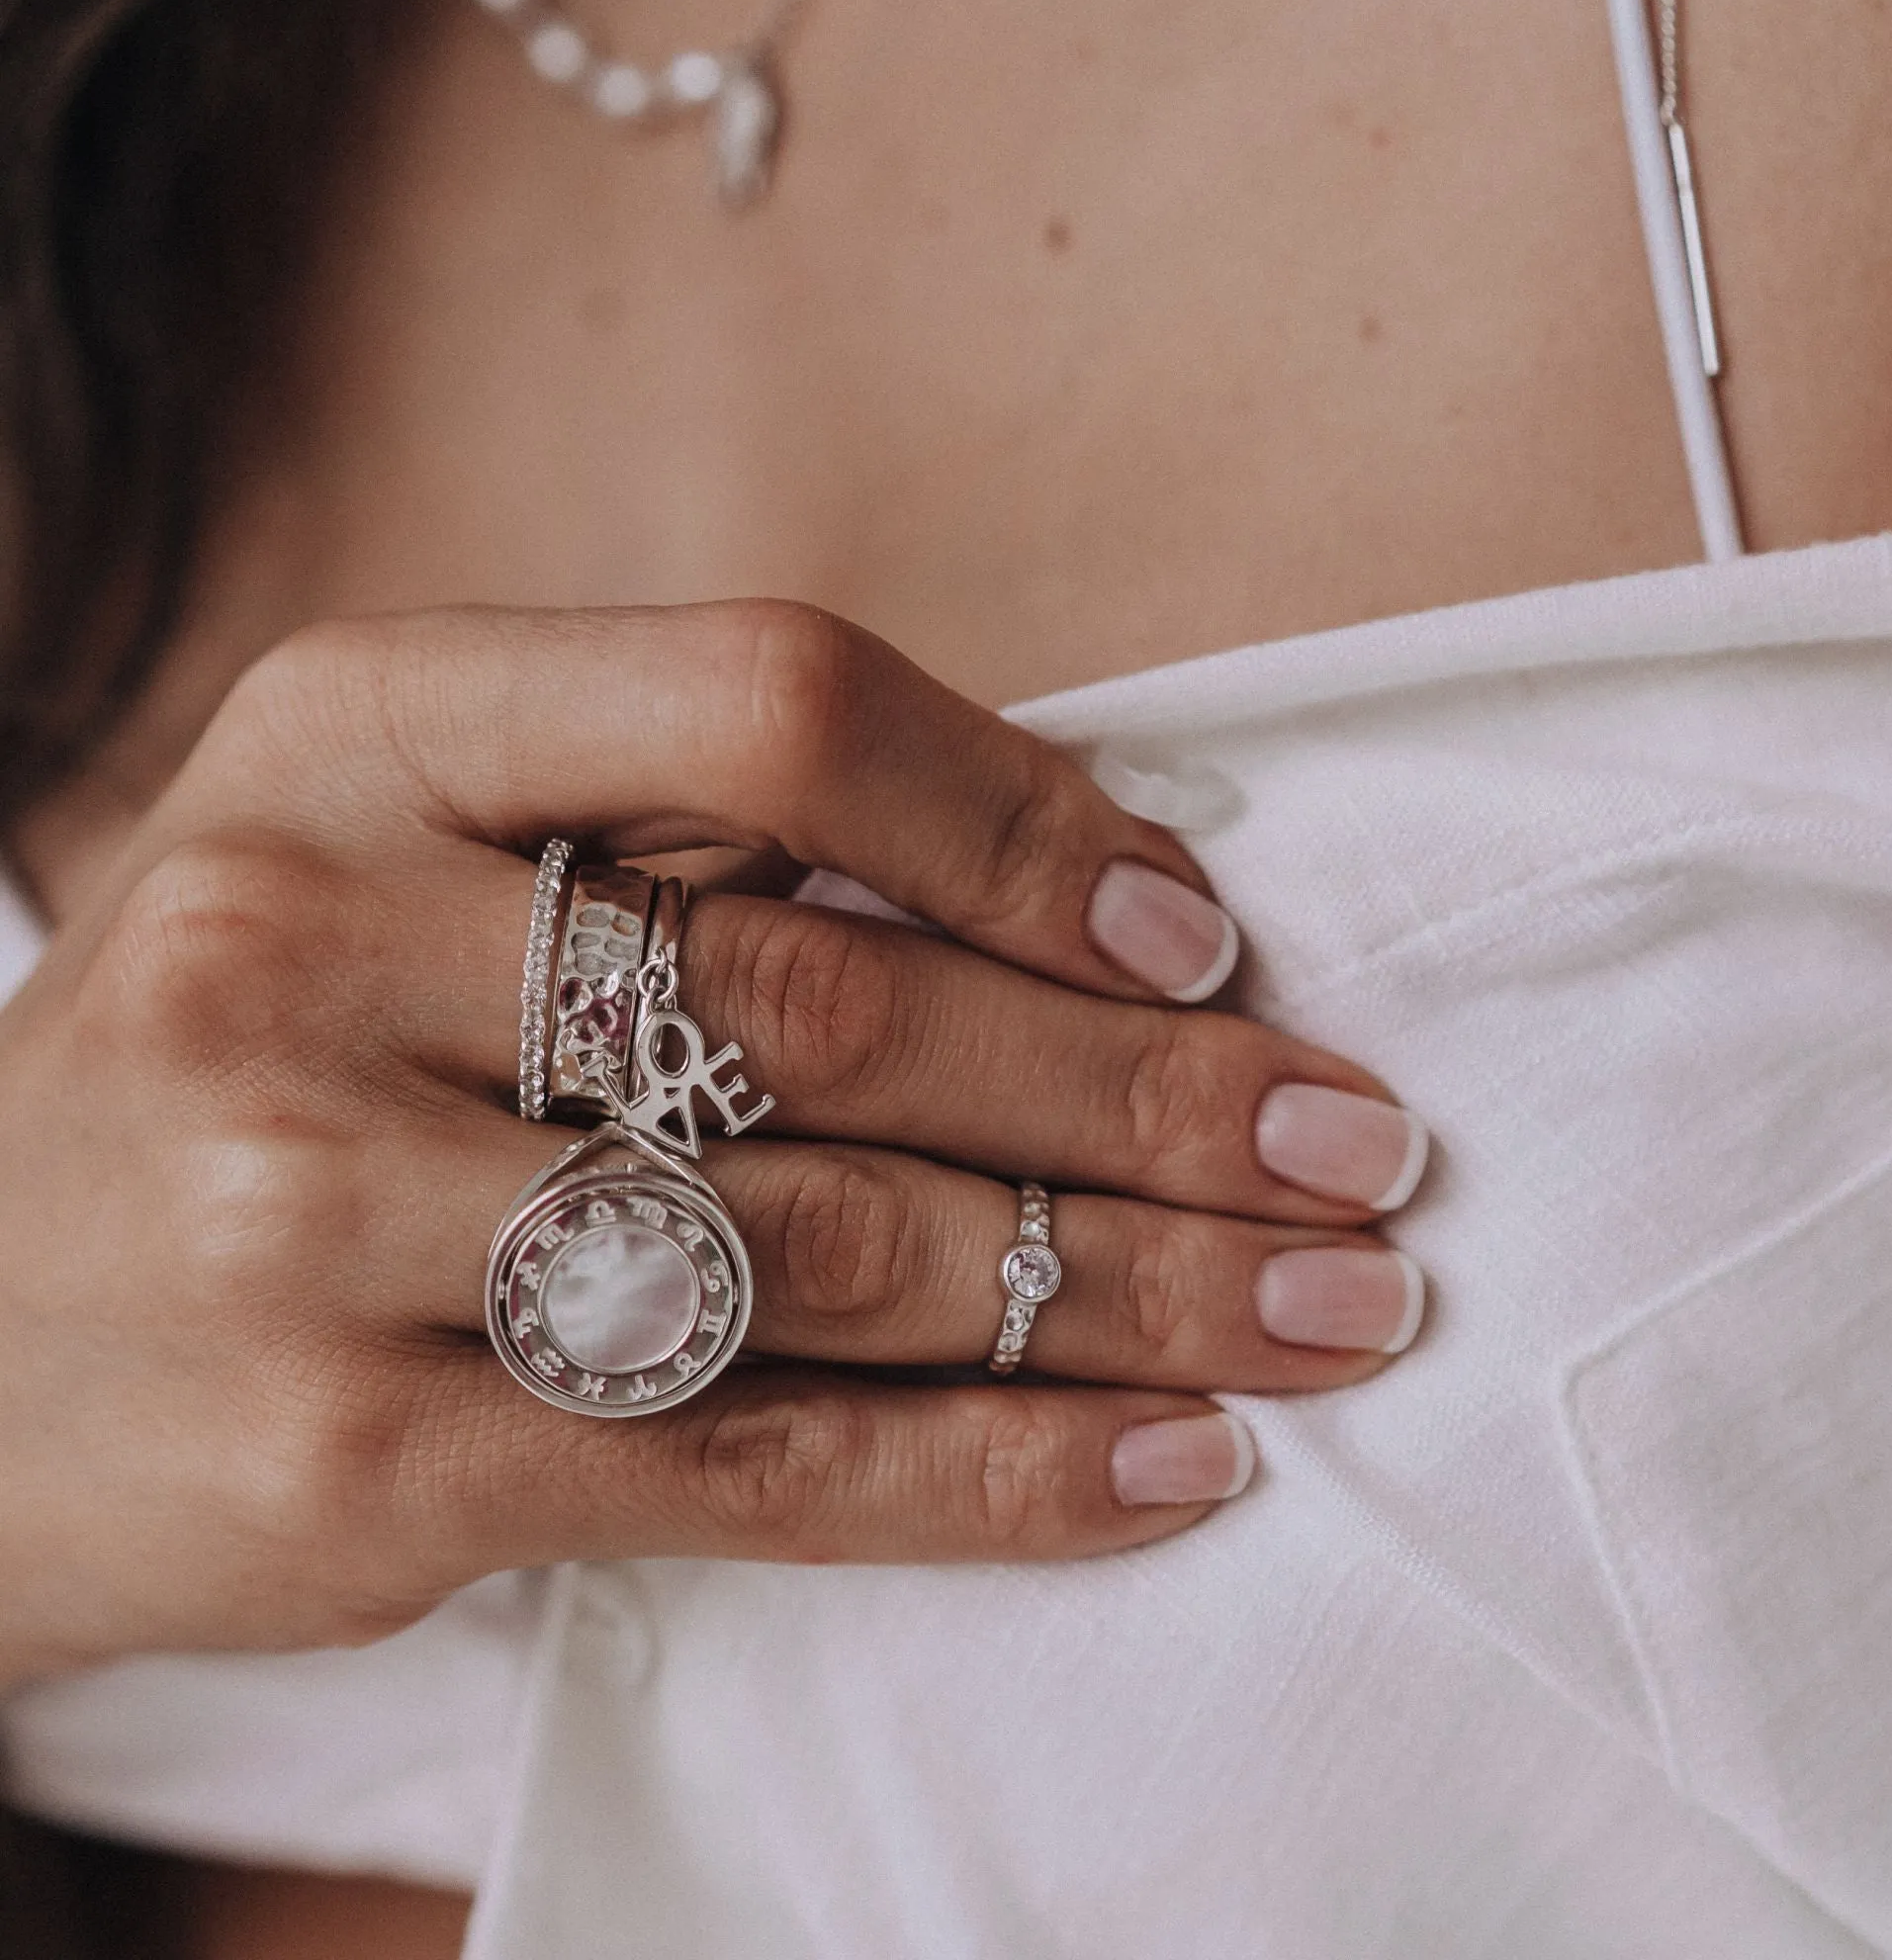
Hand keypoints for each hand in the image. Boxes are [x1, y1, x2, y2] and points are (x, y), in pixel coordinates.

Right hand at [0, 601, 1427, 1686]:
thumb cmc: (254, 1059)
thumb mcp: (402, 858)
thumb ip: (681, 844)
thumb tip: (1088, 895)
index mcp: (358, 727)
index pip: (768, 699)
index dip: (1019, 817)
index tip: (1202, 931)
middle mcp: (310, 936)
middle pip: (831, 1001)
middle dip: (1143, 1085)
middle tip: (1356, 1144)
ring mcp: (314, 1205)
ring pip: (831, 1245)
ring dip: (1127, 1287)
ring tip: (1326, 1308)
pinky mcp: (355, 1462)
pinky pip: (757, 1461)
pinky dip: (995, 1473)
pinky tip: (1172, 1467)